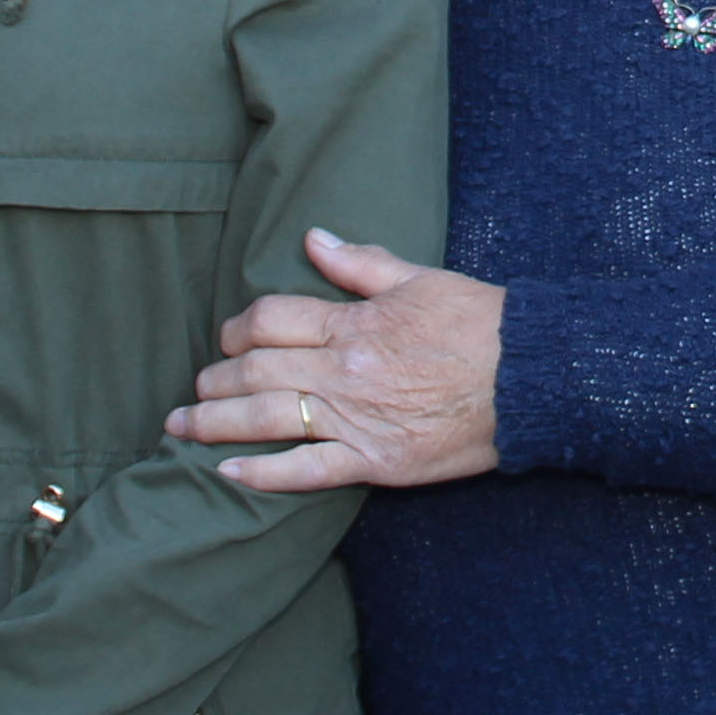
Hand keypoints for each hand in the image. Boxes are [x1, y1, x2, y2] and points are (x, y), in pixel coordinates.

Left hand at [170, 230, 502, 494]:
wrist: (531, 378)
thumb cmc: (479, 323)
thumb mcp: (420, 279)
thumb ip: (361, 264)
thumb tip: (313, 239)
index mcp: (354, 323)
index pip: (271, 320)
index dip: (239, 328)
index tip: (227, 338)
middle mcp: (345, 370)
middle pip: (256, 371)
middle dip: (214, 380)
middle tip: (191, 388)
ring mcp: (356, 419)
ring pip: (267, 420)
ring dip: (216, 423)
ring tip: (184, 427)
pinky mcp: (375, 461)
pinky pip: (306, 471)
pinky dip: (264, 475)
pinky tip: (228, 475)